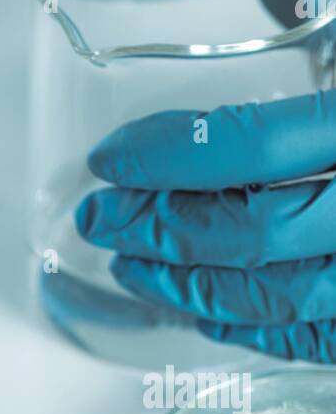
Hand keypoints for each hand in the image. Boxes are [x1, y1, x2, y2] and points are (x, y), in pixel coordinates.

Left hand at [75, 91, 335, 362]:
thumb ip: (315, 74)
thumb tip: (226, 87)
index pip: (254, 144)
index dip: (169, 154)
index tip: (112, 157)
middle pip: (251, 229)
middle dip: (157, 226)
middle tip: (100, 219)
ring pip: (278, 296)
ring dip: (190, 285)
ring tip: (133, 270)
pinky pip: (316, 339)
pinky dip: (255, 327)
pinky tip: (208, 313)